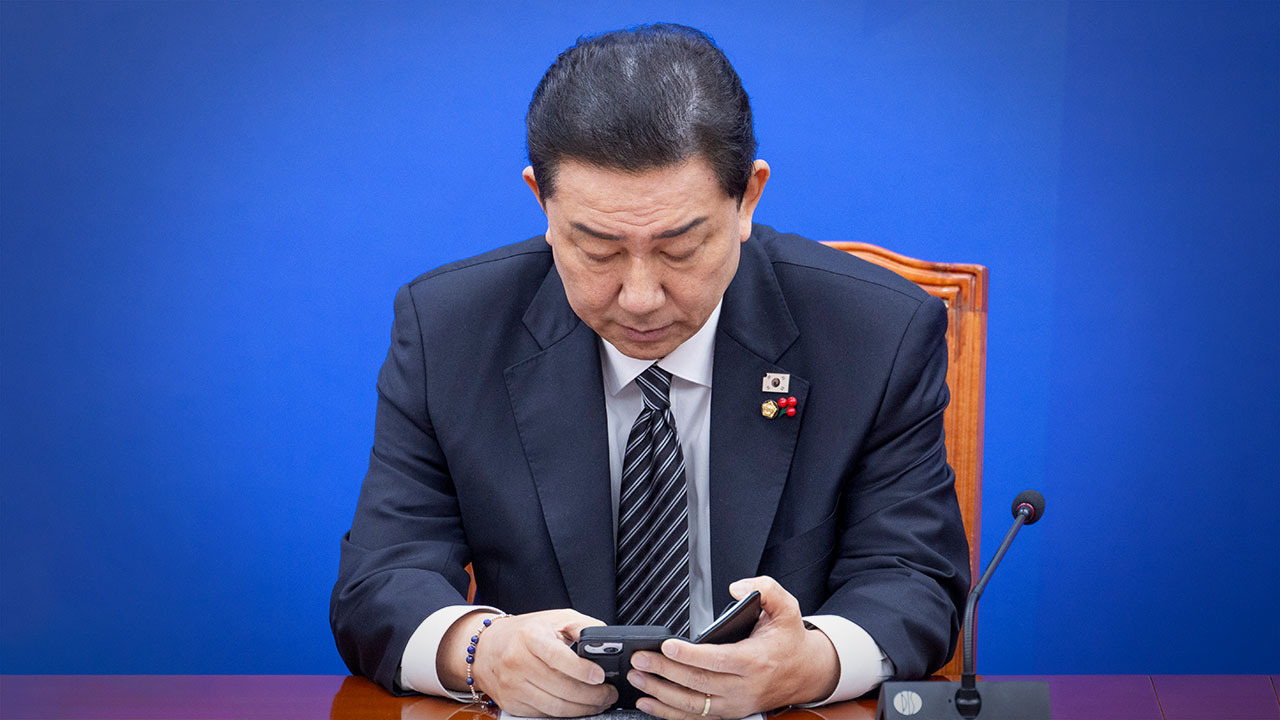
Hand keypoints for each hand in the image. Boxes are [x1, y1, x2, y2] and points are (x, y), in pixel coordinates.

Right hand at [438, 608, 618, 715]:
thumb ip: (581, 626)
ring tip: (599, 703)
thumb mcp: (554, 619)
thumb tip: (606, 639)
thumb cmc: (525, 632)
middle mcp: (518, 662)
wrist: (487, 647)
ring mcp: (513, 685)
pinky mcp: (511, 703)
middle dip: (592, 695)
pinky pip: (544, 715)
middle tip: (609, 694)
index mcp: (530, 637)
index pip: (557, 656)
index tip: (600, 676)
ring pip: (555, 707)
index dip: (581, 669)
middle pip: (561, 688)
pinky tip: (577, 707)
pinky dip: (565, 714)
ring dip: (583, 709)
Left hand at [627, 576, 839, 718]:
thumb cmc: (789, 640)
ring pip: (693, 704)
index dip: (690, 655)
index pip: (718, 660)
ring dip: (661, 693)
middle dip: (664, 672)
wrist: (806, 672)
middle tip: (639, 659)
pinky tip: (649, 702)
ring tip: (637, 679)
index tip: (666, 646)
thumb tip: (736, 588)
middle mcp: (744, 687)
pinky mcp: (729, 712)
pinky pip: (696, 717)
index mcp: (755, 660)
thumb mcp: (786, 606)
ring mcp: (735, 703)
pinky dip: (669, 712)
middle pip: (698, 683)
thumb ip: (764, 589)